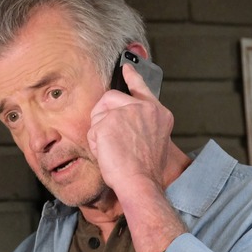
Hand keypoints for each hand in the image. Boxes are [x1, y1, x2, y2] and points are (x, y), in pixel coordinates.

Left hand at [88, 63, 185, 251]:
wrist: (140, 183)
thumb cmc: (144, 171)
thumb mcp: (153, 141)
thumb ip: (141, 125)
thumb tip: (122, 121)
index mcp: (158, 113)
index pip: (141, 87)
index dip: (132, 76)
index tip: (126, 67)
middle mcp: (145, 108)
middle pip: (111, 99)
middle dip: (104, 117)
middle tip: (112, 140)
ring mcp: (127, 111)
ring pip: (99, 113)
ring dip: (100, 132)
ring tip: (114, 149)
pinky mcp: (110, 119)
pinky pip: (93, 129)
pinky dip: (96, 143)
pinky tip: (109, 153)